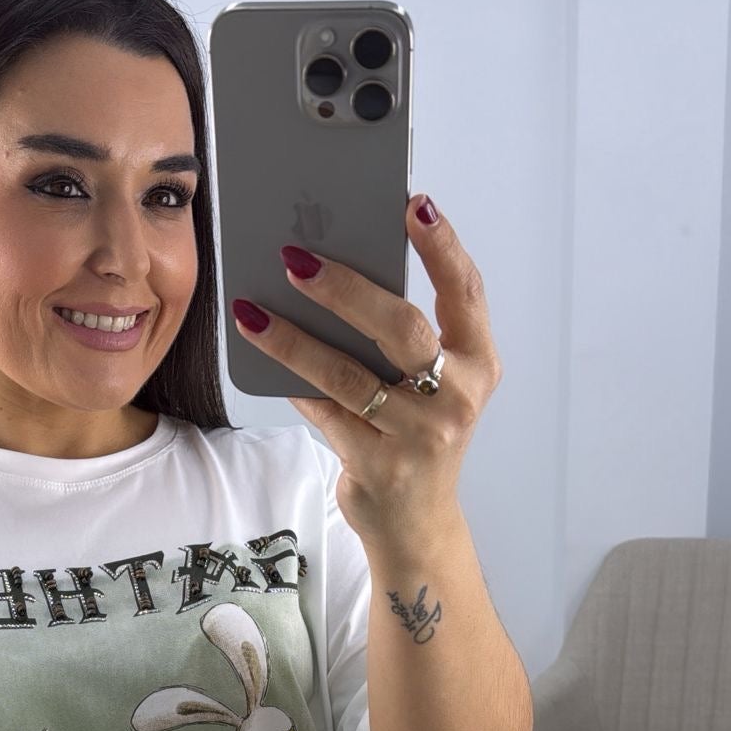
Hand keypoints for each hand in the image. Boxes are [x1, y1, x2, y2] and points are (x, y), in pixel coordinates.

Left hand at [230, 195, 501, 549]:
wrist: (416, 526)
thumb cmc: (416, 436)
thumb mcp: (431, 387)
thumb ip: (401, 339)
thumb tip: (329, 272)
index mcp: (478, 364)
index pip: (465, 293)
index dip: (443, 246)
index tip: (413, 204)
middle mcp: (457, 399)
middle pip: (402, 328)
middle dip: (347, 289)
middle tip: (298, 258)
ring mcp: (420, 437)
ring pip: (349, 375)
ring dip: (294, 339)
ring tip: (252, 310)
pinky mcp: (379, 466)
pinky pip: (325, 413)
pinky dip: (293, 384)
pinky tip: (262, 356)